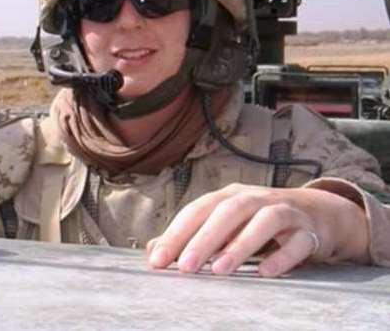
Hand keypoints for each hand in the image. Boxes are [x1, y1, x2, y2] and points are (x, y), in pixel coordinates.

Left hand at [147, 183, 369, 276]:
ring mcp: (284, 211)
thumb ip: (192, 235)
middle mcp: (255, 198)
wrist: (317, 213)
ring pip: (263, 221)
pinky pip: (298, 242)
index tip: (157, 260)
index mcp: (231, 196)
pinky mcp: (308, 230)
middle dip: (204, 237)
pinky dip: (282, 256)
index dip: (177, 232)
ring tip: (219, 270)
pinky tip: (266, 274)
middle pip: (229, 211)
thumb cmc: (260, 221)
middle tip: (185, 267)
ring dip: (241, 244)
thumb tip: (153, 250)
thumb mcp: (226, 224)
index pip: (199, 209)